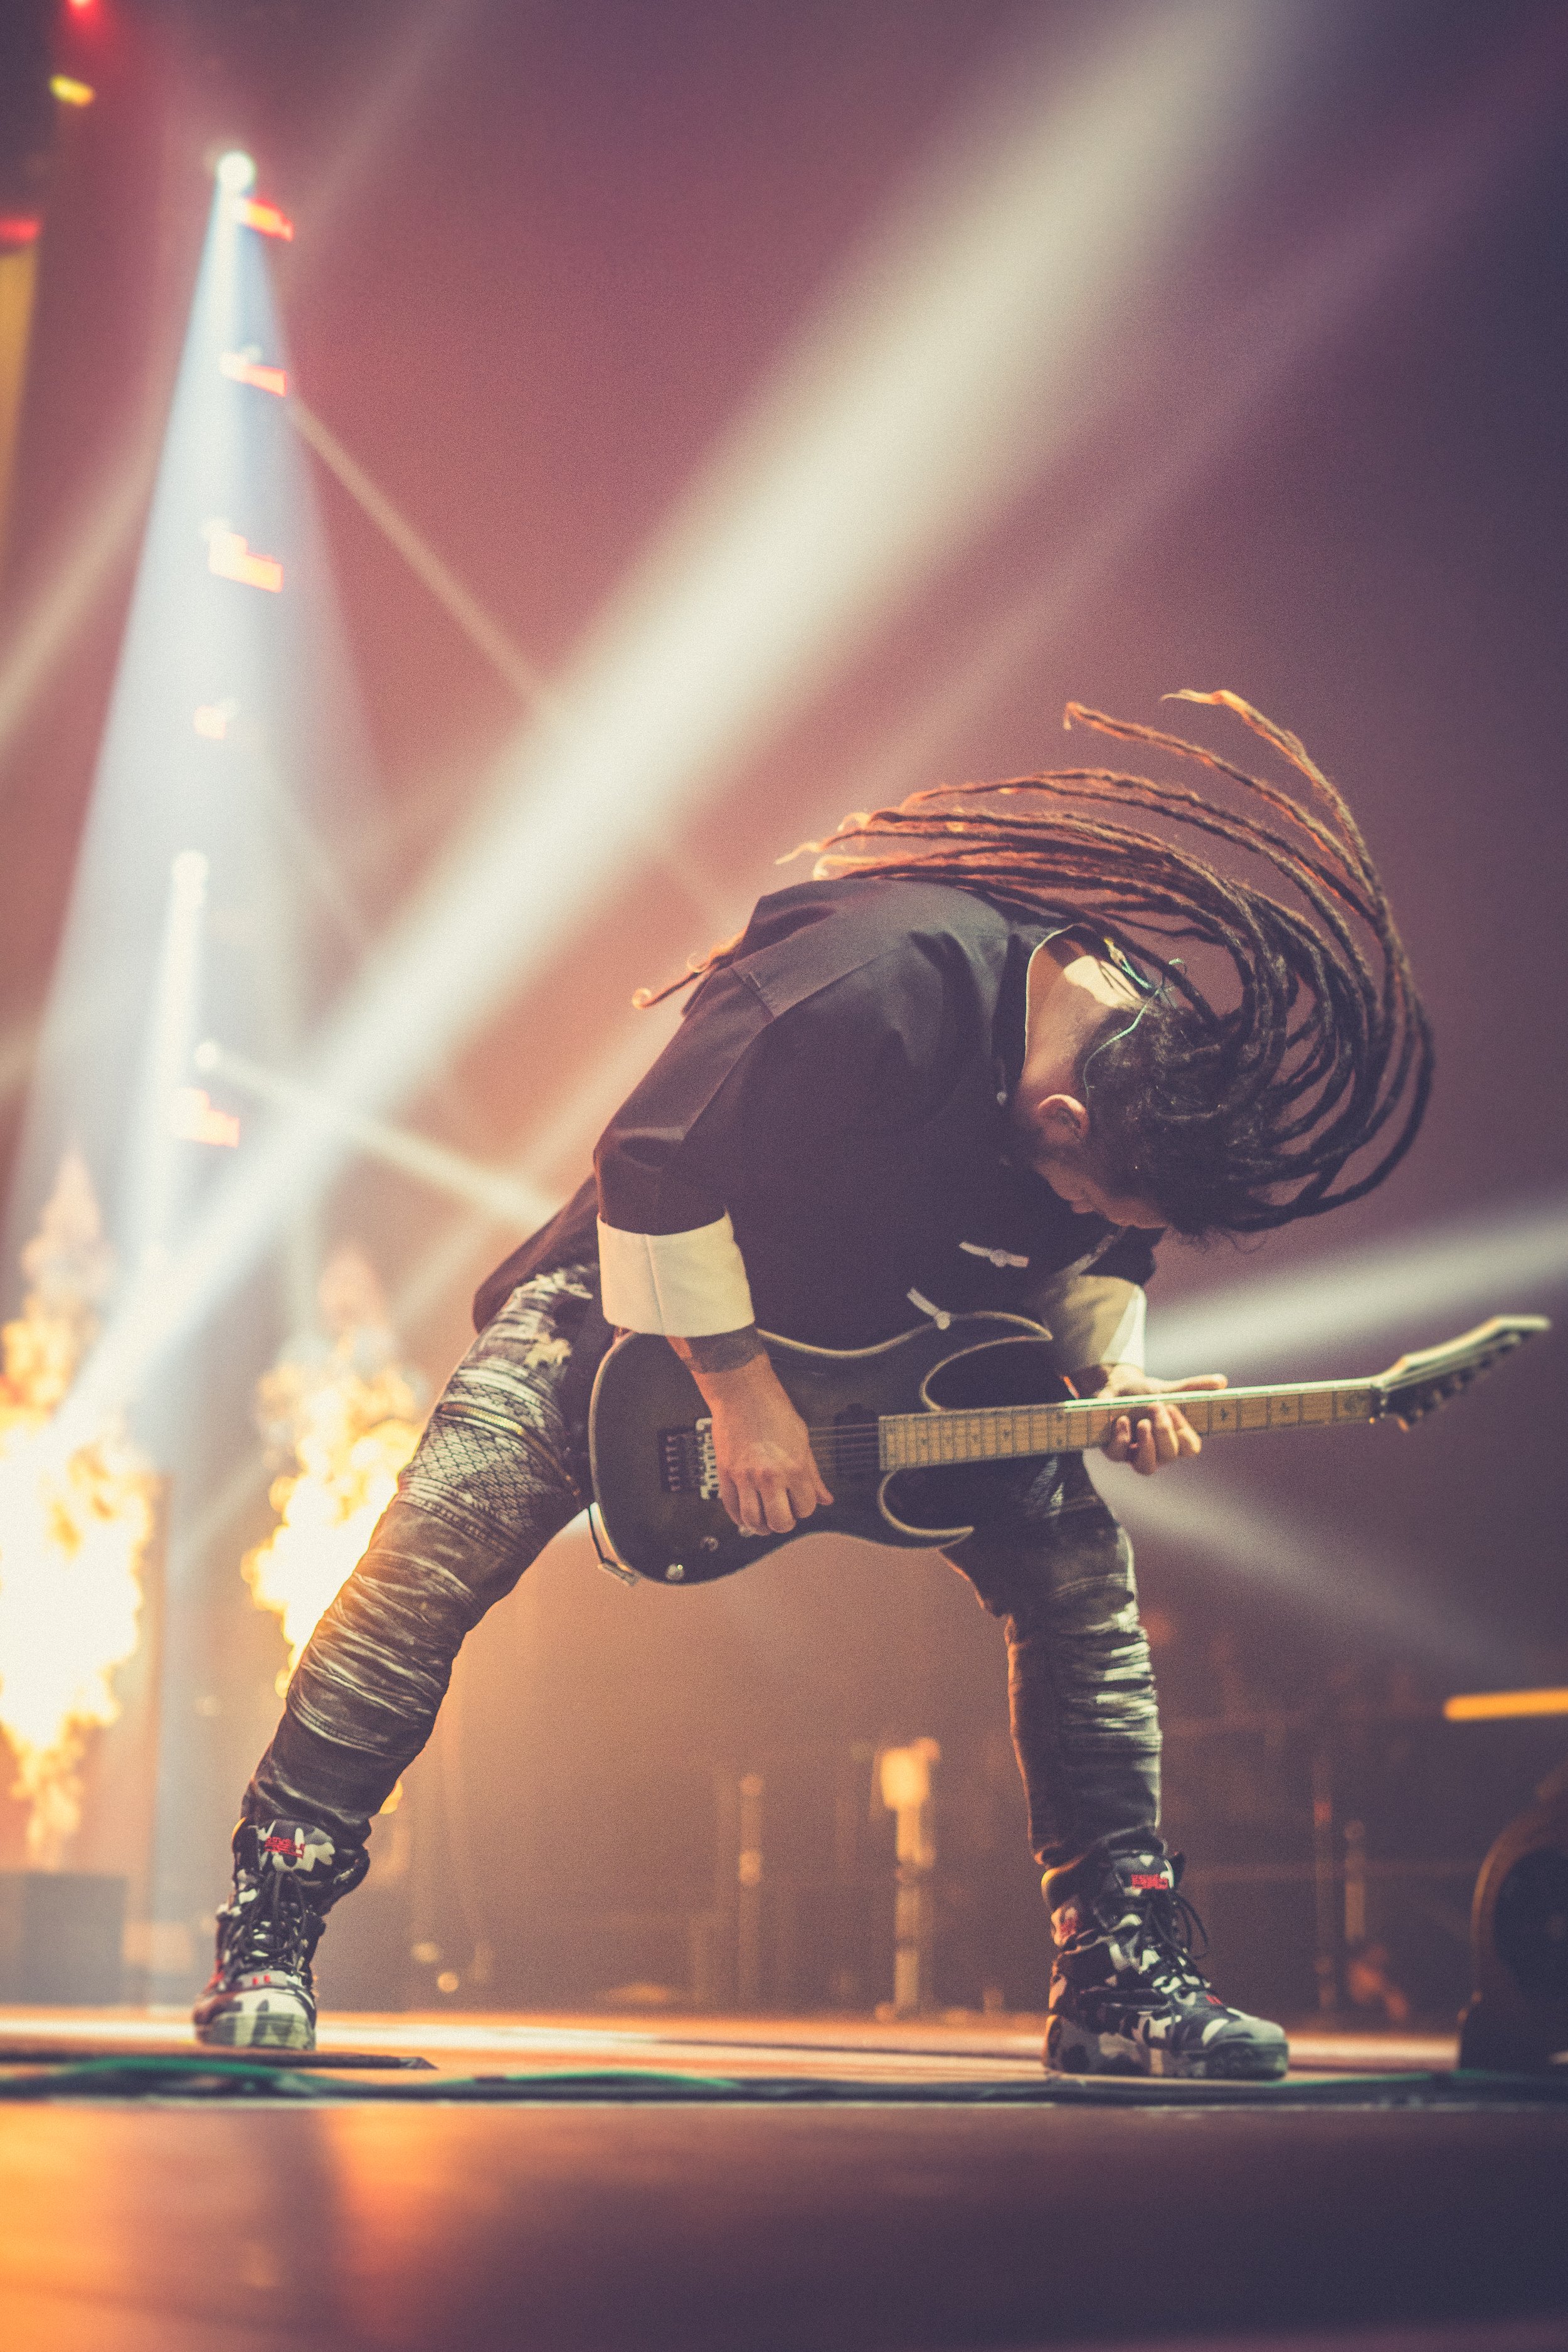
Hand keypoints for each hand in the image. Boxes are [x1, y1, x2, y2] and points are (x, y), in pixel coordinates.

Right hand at [686, 1350, 833, 1534]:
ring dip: (761, 1526)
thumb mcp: (803, 1441)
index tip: (801, 1503)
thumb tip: (825, 1497)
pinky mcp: (726, 1473)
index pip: (806, 1508)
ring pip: (752, 1520)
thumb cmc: (773, 1409)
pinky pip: (730, 1507)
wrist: (743, 1392)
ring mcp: (745, 1476)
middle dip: (784, 1522)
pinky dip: (739, 1517)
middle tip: (784, 1515)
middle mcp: (769, 1475)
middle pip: (780, 1522)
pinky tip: (746, 1514)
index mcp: (794, 1467)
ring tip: (765, 1520)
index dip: (805, 1508)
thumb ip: (813, 1475)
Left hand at [1077, 1361, 1227, 1477]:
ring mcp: (1135, 1454)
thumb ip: (1192, 1388)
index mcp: (1175, 1439)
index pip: (1190, 1448)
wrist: (1114, 1389)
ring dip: (1147, 1445)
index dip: (1185, 1434)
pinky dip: (1121, 1438)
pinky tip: (1121, 1420)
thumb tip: (1222, 1381)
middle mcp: (1158, 1452)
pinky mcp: (1113, 1451)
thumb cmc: (1144, 1394)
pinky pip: (1118, 1455)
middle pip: (1170, 1455)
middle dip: (1165, 1431)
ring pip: (1146, 1467)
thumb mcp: (1167, 1389)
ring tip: (1143, 1422)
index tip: (1175, 1409)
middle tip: (1157, 1406)